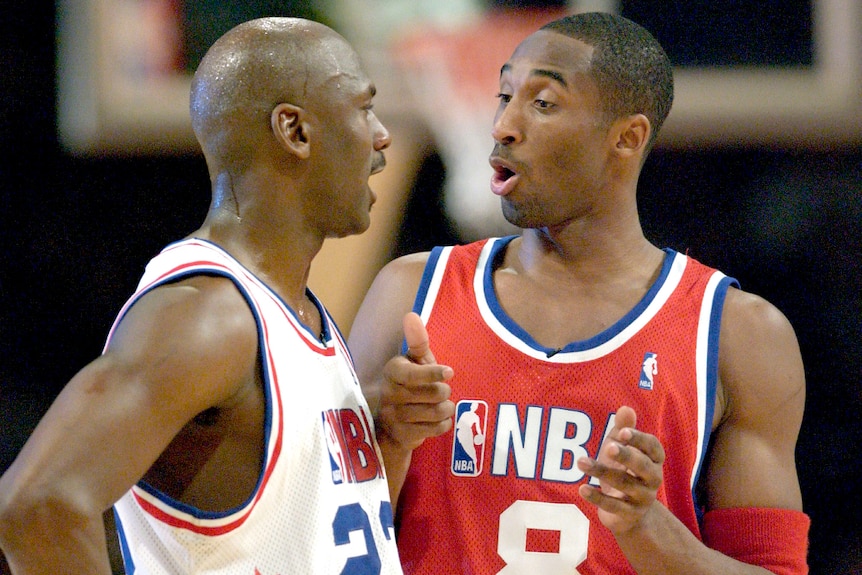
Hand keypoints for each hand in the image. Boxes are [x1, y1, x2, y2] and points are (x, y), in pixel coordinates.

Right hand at [377, 313, 454, 450]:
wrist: (394, 424)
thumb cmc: (411, 385)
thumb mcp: (415, 361)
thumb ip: (417, 340)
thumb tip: (411, 315)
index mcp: (392, 371)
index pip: (414, 374)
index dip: (434, 373)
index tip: (449, 372)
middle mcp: (389, 393)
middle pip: (433, 394)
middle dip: (445, 393)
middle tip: (442, 393)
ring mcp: (394, 416)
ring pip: (436, 412)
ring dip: (446, 409)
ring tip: (441, 406)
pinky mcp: (403, 435)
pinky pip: (436, 429)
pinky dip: (443, 424)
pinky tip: (438, 420)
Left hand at [576, 406, 665, 535]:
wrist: (628, 513)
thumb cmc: (624, 471)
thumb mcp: (621, 448)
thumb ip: (623, 429)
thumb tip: (625, 408)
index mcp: (653, 460)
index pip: (652, 447)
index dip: (639, 440)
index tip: (622, 432)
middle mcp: (653, 479)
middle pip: (643, 467)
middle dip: (627, 456)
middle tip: (609, 447)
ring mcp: (642, 498)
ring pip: (624, 484)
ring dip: (602, 471)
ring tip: (581, 461)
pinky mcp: (628, 515)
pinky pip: (613, 506)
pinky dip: (597, 498)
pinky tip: (582, 488)